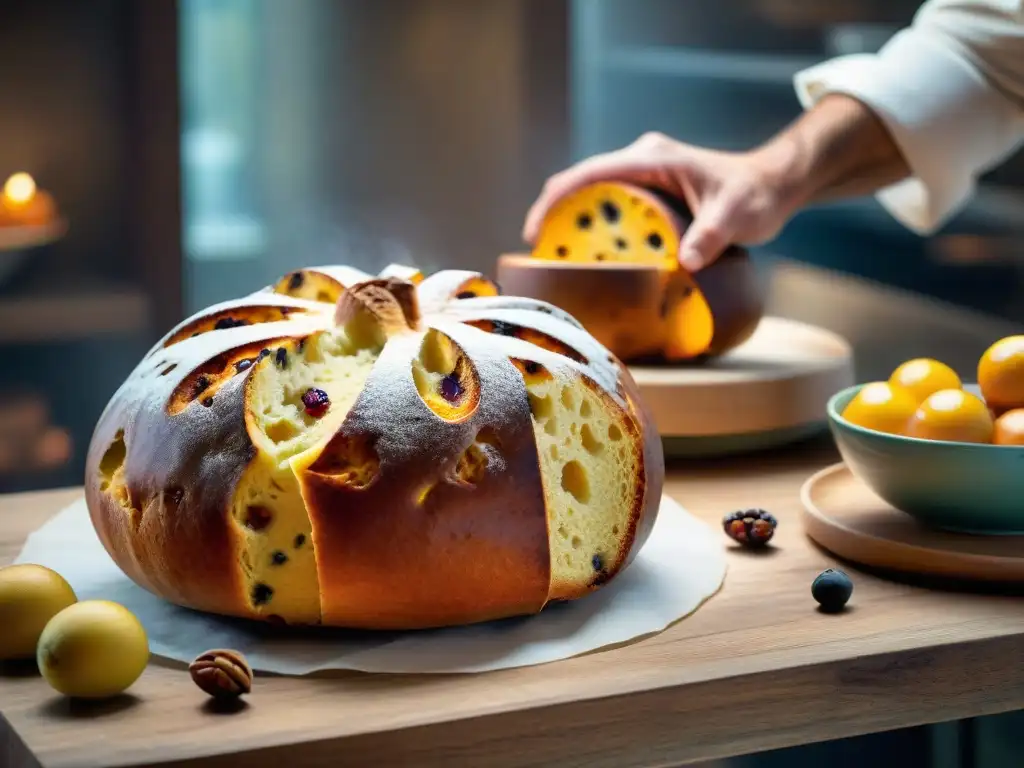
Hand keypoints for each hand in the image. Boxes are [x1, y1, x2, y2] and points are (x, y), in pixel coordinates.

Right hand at [522, 131, 799, 271]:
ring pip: (591, 195)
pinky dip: (592, 228)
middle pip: (579, 182)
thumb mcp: (734, 215)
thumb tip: (687, 262)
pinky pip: (609, 206)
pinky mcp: (648, 191)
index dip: (554, 201)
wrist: (772, 185)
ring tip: (555, 259)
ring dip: (570, 223)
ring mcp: (642, 175)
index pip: (588, 173)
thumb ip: (711, 235)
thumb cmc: (754, 195)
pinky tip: (589, 257)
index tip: (534, 233)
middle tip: (539, 254)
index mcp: (650, 157)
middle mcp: (640, 160)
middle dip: (552, 215)